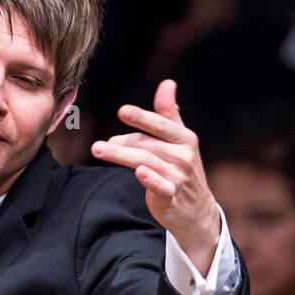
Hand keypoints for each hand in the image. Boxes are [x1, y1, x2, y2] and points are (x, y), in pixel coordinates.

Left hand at [92, 79, 221, 273]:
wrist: (197, 210)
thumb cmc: (183, 170)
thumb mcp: (181, 141)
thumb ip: (169, 114)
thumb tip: (167, 83)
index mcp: (185, 139)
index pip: (161, 125)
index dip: (142, 118)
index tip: (122, 112)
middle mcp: (184, 156)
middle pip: (147, 145)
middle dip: (122, 143)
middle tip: (97, 145)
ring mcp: (179, 176)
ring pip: (146, 162)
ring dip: (121, 156)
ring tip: (99, 151)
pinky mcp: (172, 195)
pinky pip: (159, 185)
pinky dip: (150, 179)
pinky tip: (138, 172)